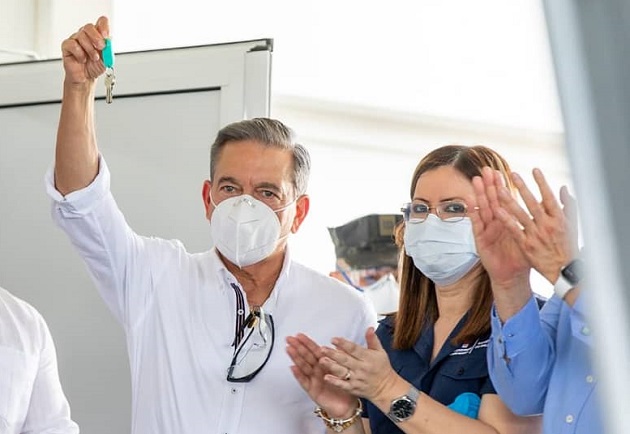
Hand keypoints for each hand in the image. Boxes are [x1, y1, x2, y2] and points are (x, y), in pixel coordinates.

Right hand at [61, 16, 109, 84]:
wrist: (86, 78)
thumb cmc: (95, 67)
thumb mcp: (107, 58)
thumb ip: (108, 49)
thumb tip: (108, 40)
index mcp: (97, 35)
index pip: (101, 22)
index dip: (104, 26)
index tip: (106, 36)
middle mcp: (86, 35)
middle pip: (89, 27)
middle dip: (96, 38)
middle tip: (100, 47)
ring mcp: (76, 39)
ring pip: (81, 35)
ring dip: (90, 49)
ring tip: (93, 58)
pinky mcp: (67, 46)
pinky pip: (72, 44)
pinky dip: (80, 53)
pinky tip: (82, 59)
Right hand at [286, 334, 356, 417]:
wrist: (346, 406)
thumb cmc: (344, 388)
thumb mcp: (345, 369)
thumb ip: (340, 356)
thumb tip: (338, 343)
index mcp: (325, 364)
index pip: (314, 350)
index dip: (307, 342)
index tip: (299, 335)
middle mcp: (317, 370)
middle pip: (306, 356)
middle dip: (297, 347)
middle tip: (289, 339)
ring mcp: (313, 380)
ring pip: (303, 366)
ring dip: (296, 358)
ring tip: (289, 349)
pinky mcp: (312, 390)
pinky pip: (304, 381)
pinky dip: (298, 374)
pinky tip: (293, 368)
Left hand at [318, 328, 399, 402]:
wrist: (387, 388)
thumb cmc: (383, 368)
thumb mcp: (380, 352)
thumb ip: (373, 340)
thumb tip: (369, 328)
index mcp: (368, 357)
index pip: (354, 349)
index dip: (343, 344)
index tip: (333, 339)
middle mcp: (362, 368)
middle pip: (345, 359)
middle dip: (333, 354)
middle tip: (322, 349)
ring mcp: (357, 379)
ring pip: (343, 371)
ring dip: (331, 366)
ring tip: (322, 360)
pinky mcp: (354, 388)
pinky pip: (344, 385)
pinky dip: (335, 382)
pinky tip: (326, 377)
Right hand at [470, 167, 530, 287]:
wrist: (512, 275)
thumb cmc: (522, 256)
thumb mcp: (531, 236)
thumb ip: (537, 220)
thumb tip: (548, 204)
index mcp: (508, 220)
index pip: (504, 199)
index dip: (502, 186)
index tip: (501, 171)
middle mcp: (496, 223)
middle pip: (491, 200)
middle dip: (489, 184)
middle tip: (486, 170)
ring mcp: (487, 230)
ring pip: (482, 208)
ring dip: (479, 194)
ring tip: (476, 180)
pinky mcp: (480, 239)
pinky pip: (476, 224)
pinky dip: (472, 213)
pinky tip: (469, 202)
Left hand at [494, 168, 578, 283]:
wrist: (564, 270)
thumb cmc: (568, 247)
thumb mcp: (572, 225)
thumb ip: (568, 206)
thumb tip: (564, 189)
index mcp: (559, 218)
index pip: (549, 197)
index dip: (542, 183)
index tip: (534, 170)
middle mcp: (547, 225)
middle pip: (532, 202)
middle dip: (522, 187)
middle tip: (512, 174)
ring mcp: (536, 235)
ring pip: (520, 214)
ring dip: (509, 200)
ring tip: (499, 189)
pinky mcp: (526, 245)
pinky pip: (514, 230)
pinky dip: (506, 219)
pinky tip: (497, 210)